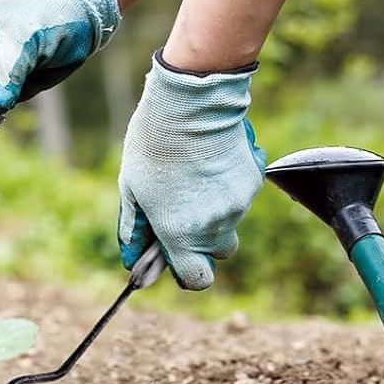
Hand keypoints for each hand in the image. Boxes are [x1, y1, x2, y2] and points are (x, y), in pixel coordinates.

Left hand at [118, 53, 265, 288]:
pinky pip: (240, 196)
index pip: (196, 279)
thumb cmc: (152, 143)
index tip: (174, 253)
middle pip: (215, 252)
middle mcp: (214, 226)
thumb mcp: (130, 185)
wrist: (189, 103)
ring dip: (213, 211)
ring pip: (229, 222)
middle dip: (200, 239)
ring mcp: (238, 205)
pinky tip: (208, 160)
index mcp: (180, 232)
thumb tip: (133, 258)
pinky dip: (227, 187)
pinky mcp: (253, 183)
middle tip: (180, 208)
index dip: (185, 271)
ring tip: (190, 175)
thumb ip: (135, 226)